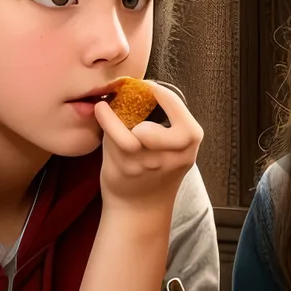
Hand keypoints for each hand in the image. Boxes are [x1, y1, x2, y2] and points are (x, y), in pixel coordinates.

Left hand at [95, 82, 203, 218]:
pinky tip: (100, 114)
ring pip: (131, 138)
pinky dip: (105, 125)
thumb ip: (166, 120)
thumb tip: (136, 87)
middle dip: (150, 115)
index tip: (146, 86)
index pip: (178, 107)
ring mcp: (149, 164)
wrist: (140, 205)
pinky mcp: (127, 169)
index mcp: (189, 141)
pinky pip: (113, 141)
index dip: (159, 91)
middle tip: (138, 105)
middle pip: (163, 131)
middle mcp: (173, 155)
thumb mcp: (173, 145)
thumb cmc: (154, 167)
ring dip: (113, 121)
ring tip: (104, 108)